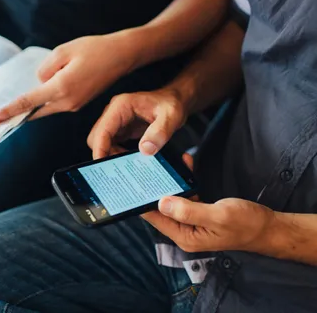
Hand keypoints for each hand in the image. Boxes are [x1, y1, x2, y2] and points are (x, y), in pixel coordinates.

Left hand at [0, 34, 135, 124]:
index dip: (9, 111)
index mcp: (61, 88)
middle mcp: (67, 102)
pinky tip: (48, 86)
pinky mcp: (79, 103)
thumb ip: (45, 68)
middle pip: (35, 111)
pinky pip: (56, 102)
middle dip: (17, 113)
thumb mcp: (63, 51)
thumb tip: (39, 81)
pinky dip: (47, 98)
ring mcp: (74, 105)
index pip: (28, 102)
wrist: (121, 56)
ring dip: (35, 103)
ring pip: (46, 107)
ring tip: (27, 95)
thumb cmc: (94, 49)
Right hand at [87, 90, 188, 158]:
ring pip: (102, 142)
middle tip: (120, 166)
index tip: (102, 165)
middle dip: (105, 153)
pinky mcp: (120, 128)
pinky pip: (111, 144)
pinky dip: (116, 153)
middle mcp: (114, 112)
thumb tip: (146, 149)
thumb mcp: (171, 117)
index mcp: (121, 106)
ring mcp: (115, 120)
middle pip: (97, 138)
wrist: (175, 100)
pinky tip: (129, 158)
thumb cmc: (172, 104)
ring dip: (111, 154)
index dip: (100, 149)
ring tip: (128, 162)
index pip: (102, 131)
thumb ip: (160, 132)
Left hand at [141, 155, 274, 252]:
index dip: (143, 203)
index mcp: (186, 236)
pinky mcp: (200, 213)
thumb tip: (162, 203)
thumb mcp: (218, 216)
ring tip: (161, 165)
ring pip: (173, 201)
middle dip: (153, 190)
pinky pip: (186, 196)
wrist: (268, 227)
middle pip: (161, 210)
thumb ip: (189, 210)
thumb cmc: (247, 224)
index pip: (156, 219)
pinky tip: (183, 167)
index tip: (133, 186)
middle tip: (144, 169)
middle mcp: (185, 231)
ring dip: (169, 184)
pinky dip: (184, 182)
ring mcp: (192, 222)